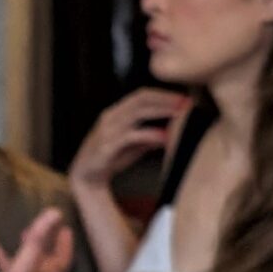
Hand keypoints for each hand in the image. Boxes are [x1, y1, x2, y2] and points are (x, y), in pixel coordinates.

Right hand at [68, 89, 189, 195]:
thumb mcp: (134, 145)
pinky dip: (150, 134)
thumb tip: (173, 131)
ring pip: (136, 113)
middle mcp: (111, 116)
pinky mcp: (106, 145)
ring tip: (179, 115)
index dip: (163, 94)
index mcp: (117, 112)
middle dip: (165, 99)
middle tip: (186, 103)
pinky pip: (130, 135)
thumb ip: (151, 136)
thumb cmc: (111, 158)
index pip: (142, 95)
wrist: (86, 177)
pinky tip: (164, 137)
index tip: (184, 99)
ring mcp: (107, 129)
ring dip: (160, 111)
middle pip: (140, 99)